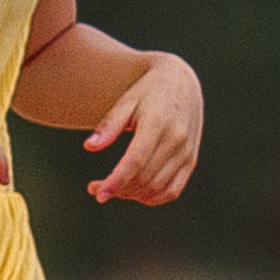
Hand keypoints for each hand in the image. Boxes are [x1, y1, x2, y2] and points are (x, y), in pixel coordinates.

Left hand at [84, 54, 202, 203]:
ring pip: (158, 187)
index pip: (135, 161)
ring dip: (132, 195)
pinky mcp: (191, 160)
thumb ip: (109, 125)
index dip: (115, 181)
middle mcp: (176, 139)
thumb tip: (89, 147)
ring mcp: (186, 151)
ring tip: (113, 189)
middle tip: (96, 189)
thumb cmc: (147, 91)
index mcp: (158, 123)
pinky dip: (153, 198)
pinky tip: (134, 193)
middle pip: (145, 177)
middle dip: (118, 189)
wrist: (181, 82)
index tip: (97, 192)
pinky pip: (173, 190)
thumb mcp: (126, 101)